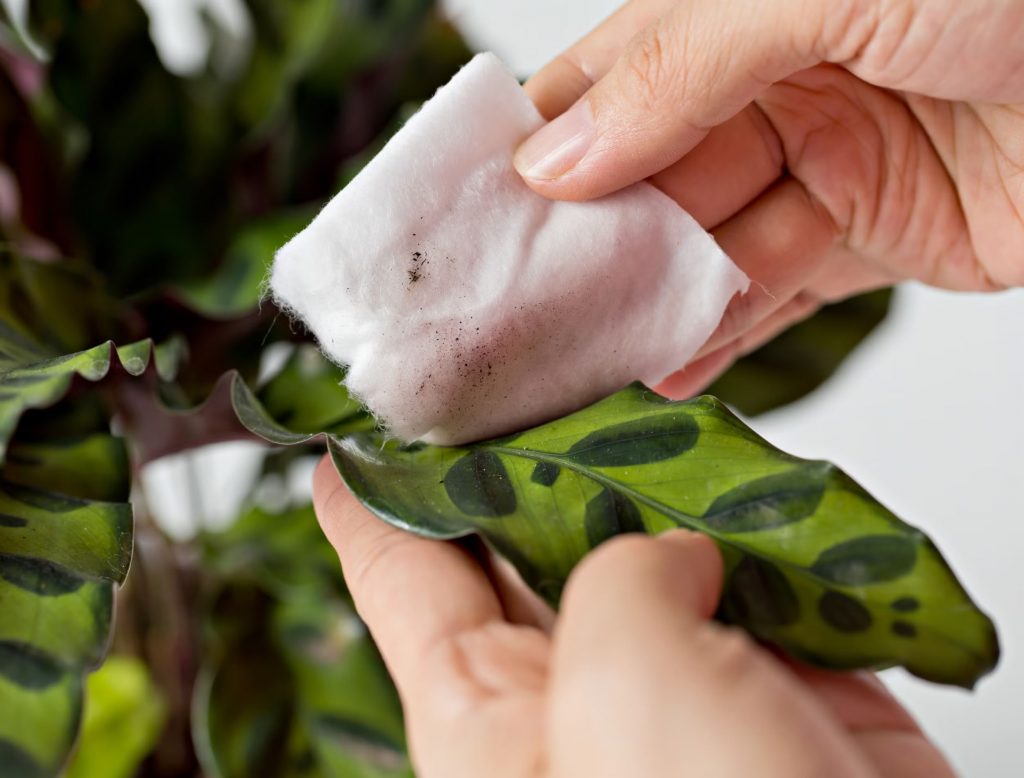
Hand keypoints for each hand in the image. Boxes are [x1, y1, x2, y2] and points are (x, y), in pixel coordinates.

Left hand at [313, 458, 952, 777]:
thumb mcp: (620, 688)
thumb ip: (621, 583)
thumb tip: (679, 549)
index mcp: (487, 718)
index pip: (402, 581)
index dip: (371, 505)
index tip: (346, 446)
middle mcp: (573, 699)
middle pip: (525, 544)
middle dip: (531, 461)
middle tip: (537, 378)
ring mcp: (675, 692)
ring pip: (648, 549)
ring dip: (661, 485)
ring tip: (656, 412)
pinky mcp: (781, 689)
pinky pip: (758, 578)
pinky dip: (763, 525)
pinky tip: (757, 480)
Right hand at [513, 0, 1023, 397]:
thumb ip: (679, 69)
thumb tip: (558, 155)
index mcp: (737, 12)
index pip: (601, 84)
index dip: (532, 148)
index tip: (468, 220)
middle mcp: (771, 83)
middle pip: (643, 180)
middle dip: (581, 248)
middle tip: (517, 314)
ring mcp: (825, 163)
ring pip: (704, 248)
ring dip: (645, 305)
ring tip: (579, 361)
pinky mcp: (880, 236)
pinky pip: (778, 295)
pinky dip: (723, 337)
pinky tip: (667, 370)